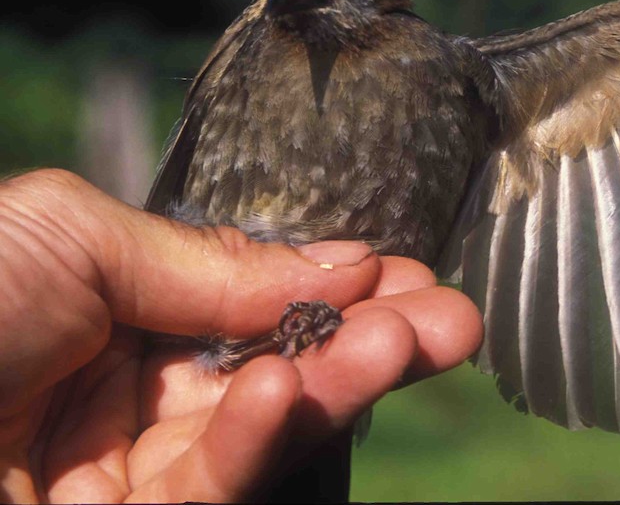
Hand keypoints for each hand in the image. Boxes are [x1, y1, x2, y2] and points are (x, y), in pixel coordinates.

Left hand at [0, 169, 481, 502]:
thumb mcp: (73, 235)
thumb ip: (209, 259)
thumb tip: (335, 262)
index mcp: (112, 312)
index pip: (250, 304)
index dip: (329, 289)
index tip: (401, 271)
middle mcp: (126, 394)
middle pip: (274, 370)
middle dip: (366, 343)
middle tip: (451, 319)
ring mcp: (126, 475)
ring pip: (258, 434)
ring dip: (337, 385)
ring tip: (410, 340)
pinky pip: (207, 490)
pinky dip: (255, 440)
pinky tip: (289, 391)